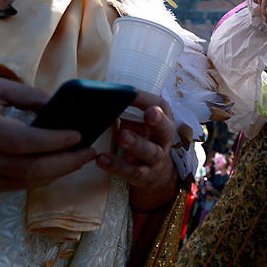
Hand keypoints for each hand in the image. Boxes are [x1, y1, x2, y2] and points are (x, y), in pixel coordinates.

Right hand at [0, 78, 95, 195]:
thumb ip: (24, 94)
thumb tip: (57, 105)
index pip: (22, 141)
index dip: (53, 141)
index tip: (78, 135)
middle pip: (31, 168)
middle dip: (66, 162)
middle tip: (90, 153)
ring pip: (27, 182)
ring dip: (59, 172)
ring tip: (81, 159)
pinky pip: (18, 187)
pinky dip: (42, 178)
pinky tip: (59, 167)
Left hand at [96, 90, 177, 210]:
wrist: (155, 172)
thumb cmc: (142, 138)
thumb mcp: (139, 122)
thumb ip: (126, 109)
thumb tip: (99, 92)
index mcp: (163, 120)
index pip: (160, 106)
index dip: (147, 99)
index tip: (132, 93)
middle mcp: (163, 139)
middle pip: (166, 130)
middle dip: (158, 121)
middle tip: (150, 113)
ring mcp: (156, 158)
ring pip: (151, 152)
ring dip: (137, 144)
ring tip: (122, 136)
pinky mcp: (144, 174)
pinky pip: (133, 171)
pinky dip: (117, 166)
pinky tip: (102, 159)